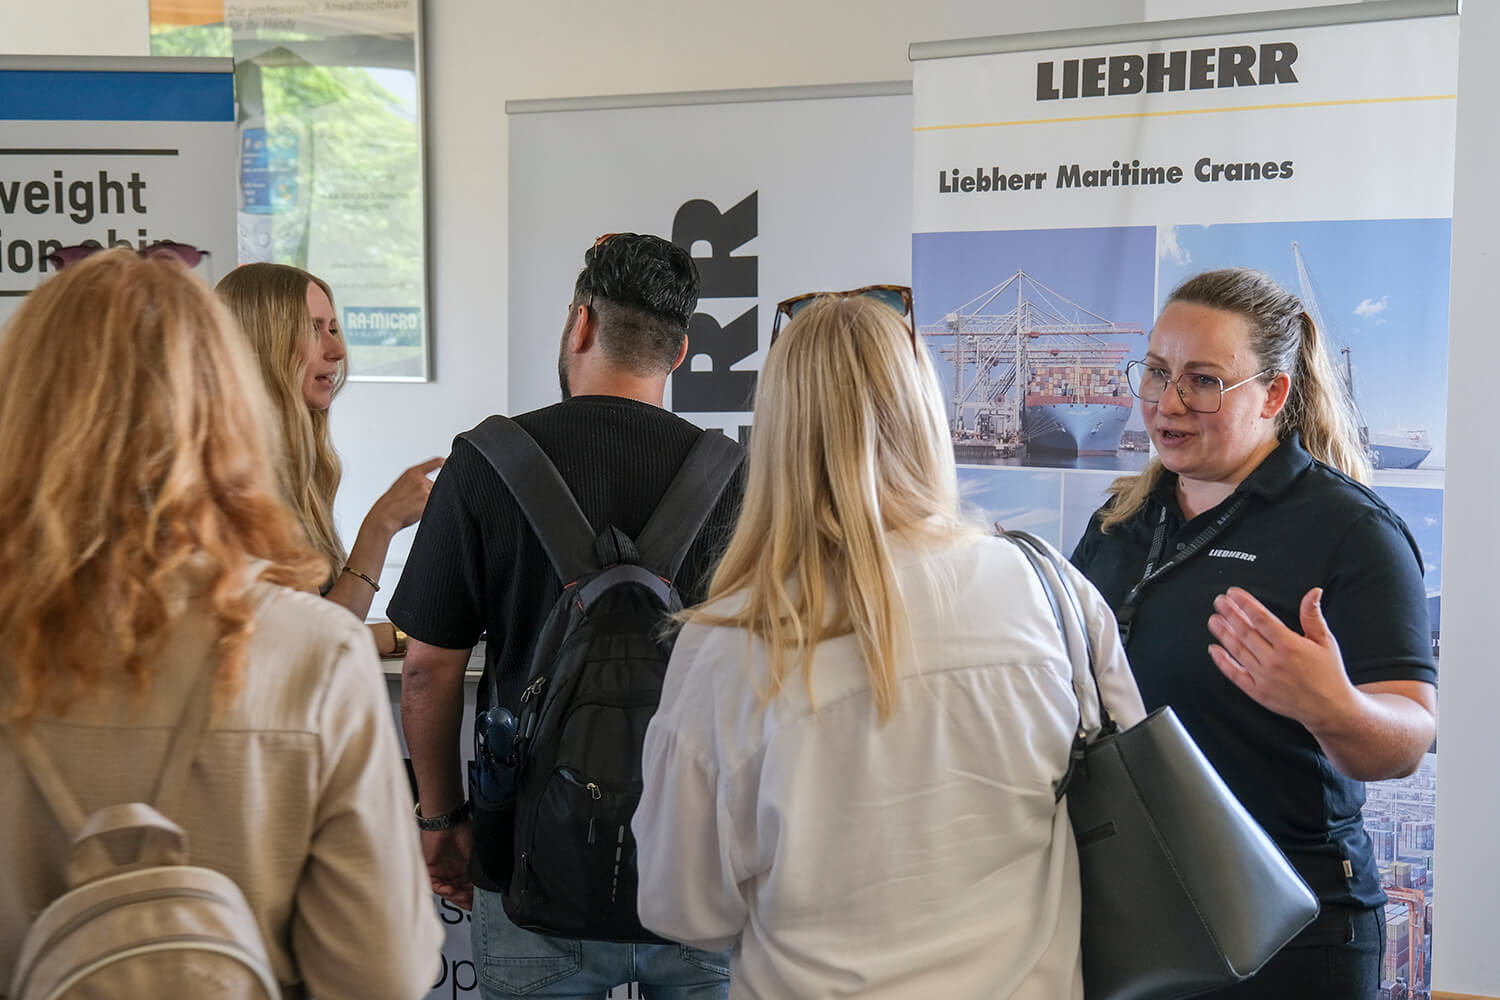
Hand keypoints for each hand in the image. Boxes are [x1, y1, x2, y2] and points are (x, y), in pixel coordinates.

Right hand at [372, 457, 443, 533]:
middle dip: (434, 493)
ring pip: (438, 495)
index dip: (444, 463)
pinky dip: (433, 509)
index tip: (449, 463)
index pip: (435, 463)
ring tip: (415, 508)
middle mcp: (419, 478)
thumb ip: (418, 482)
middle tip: (418, 501)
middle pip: (439, 485)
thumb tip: (435, 486)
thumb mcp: (403, 485)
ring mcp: (424, 488)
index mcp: (412, 473)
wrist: (385, 515)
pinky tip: (418, 512)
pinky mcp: (427, 499)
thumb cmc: (392, 504)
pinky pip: (437, 504)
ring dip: (433, 502)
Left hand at [420, 818, 473, 910]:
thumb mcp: (476, 855)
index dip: (474, 897)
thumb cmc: (464, 831)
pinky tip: (451, 890)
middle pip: (459, 892)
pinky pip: (436, 886)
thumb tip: (489, 886)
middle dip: (465, 900)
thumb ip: (479, 872)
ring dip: (456, 897)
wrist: (447, 819)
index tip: (480, 902)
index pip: (469, 888)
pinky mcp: (431, 870)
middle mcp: (453, 871)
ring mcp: (442, 871)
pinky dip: (444, 890)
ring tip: (463, 897)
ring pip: (448, 891)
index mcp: (465, 868)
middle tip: (472, 903)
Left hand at [1206, 587, 1355, 729]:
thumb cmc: (1329, 673)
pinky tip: (1214, 649)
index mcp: (1290, 646)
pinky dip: (1222, 661)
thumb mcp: (1325, 641)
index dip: (1245, 604)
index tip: (1233, 593)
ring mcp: (1264, 678)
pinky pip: (1235, 674)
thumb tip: (1313, 592)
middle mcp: (1274, 661)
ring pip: (1238, 650)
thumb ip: (1313, 616)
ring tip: (1214, 620)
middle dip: (1230, 614)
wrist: (1330, 708)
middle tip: (1219, 601)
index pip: (1261, 619)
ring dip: (1223, 633)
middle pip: (1245, 632)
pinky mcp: (1258, 692)